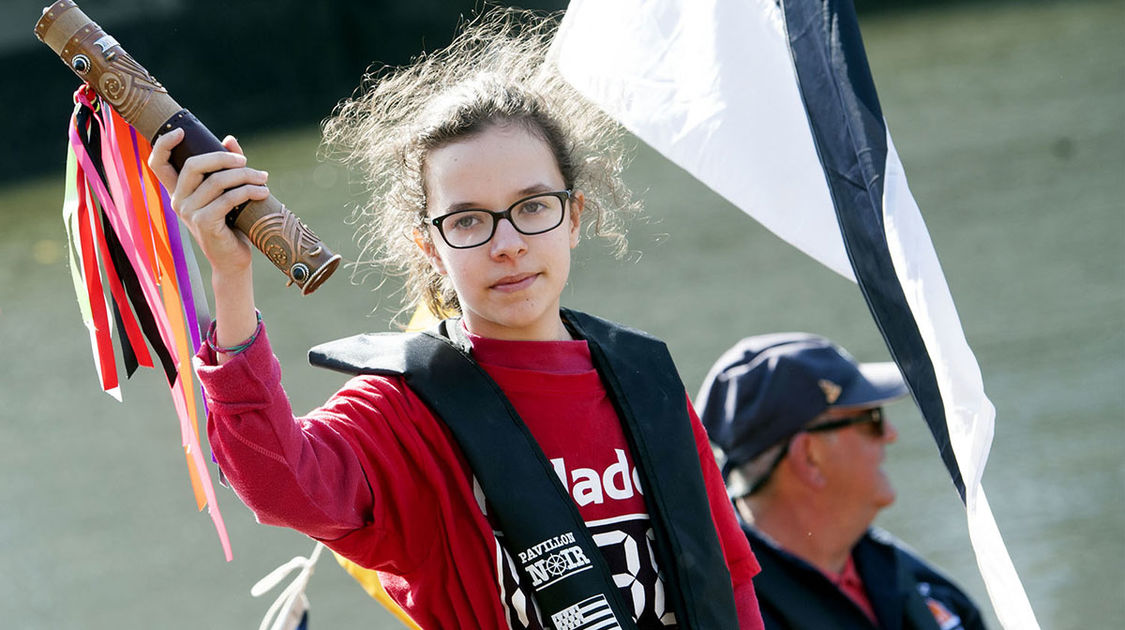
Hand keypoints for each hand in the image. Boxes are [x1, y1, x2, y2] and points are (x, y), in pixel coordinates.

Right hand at [148, 129, 269, 276]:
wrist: (233, 260)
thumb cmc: (231, 224)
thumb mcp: (226, 193)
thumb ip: (226, 167)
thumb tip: (229, 139)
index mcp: (178, 191)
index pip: (157, 163)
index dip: (164, 144)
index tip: (182, 131)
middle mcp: (178, 201)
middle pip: (193, 164)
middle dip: (223, 158)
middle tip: (245, 162)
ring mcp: (189, 213)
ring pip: (217, 181)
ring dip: (244, 175)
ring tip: (263, 178)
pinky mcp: (204, 223)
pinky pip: (229, 198)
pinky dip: (249, 191)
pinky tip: (263, 192)